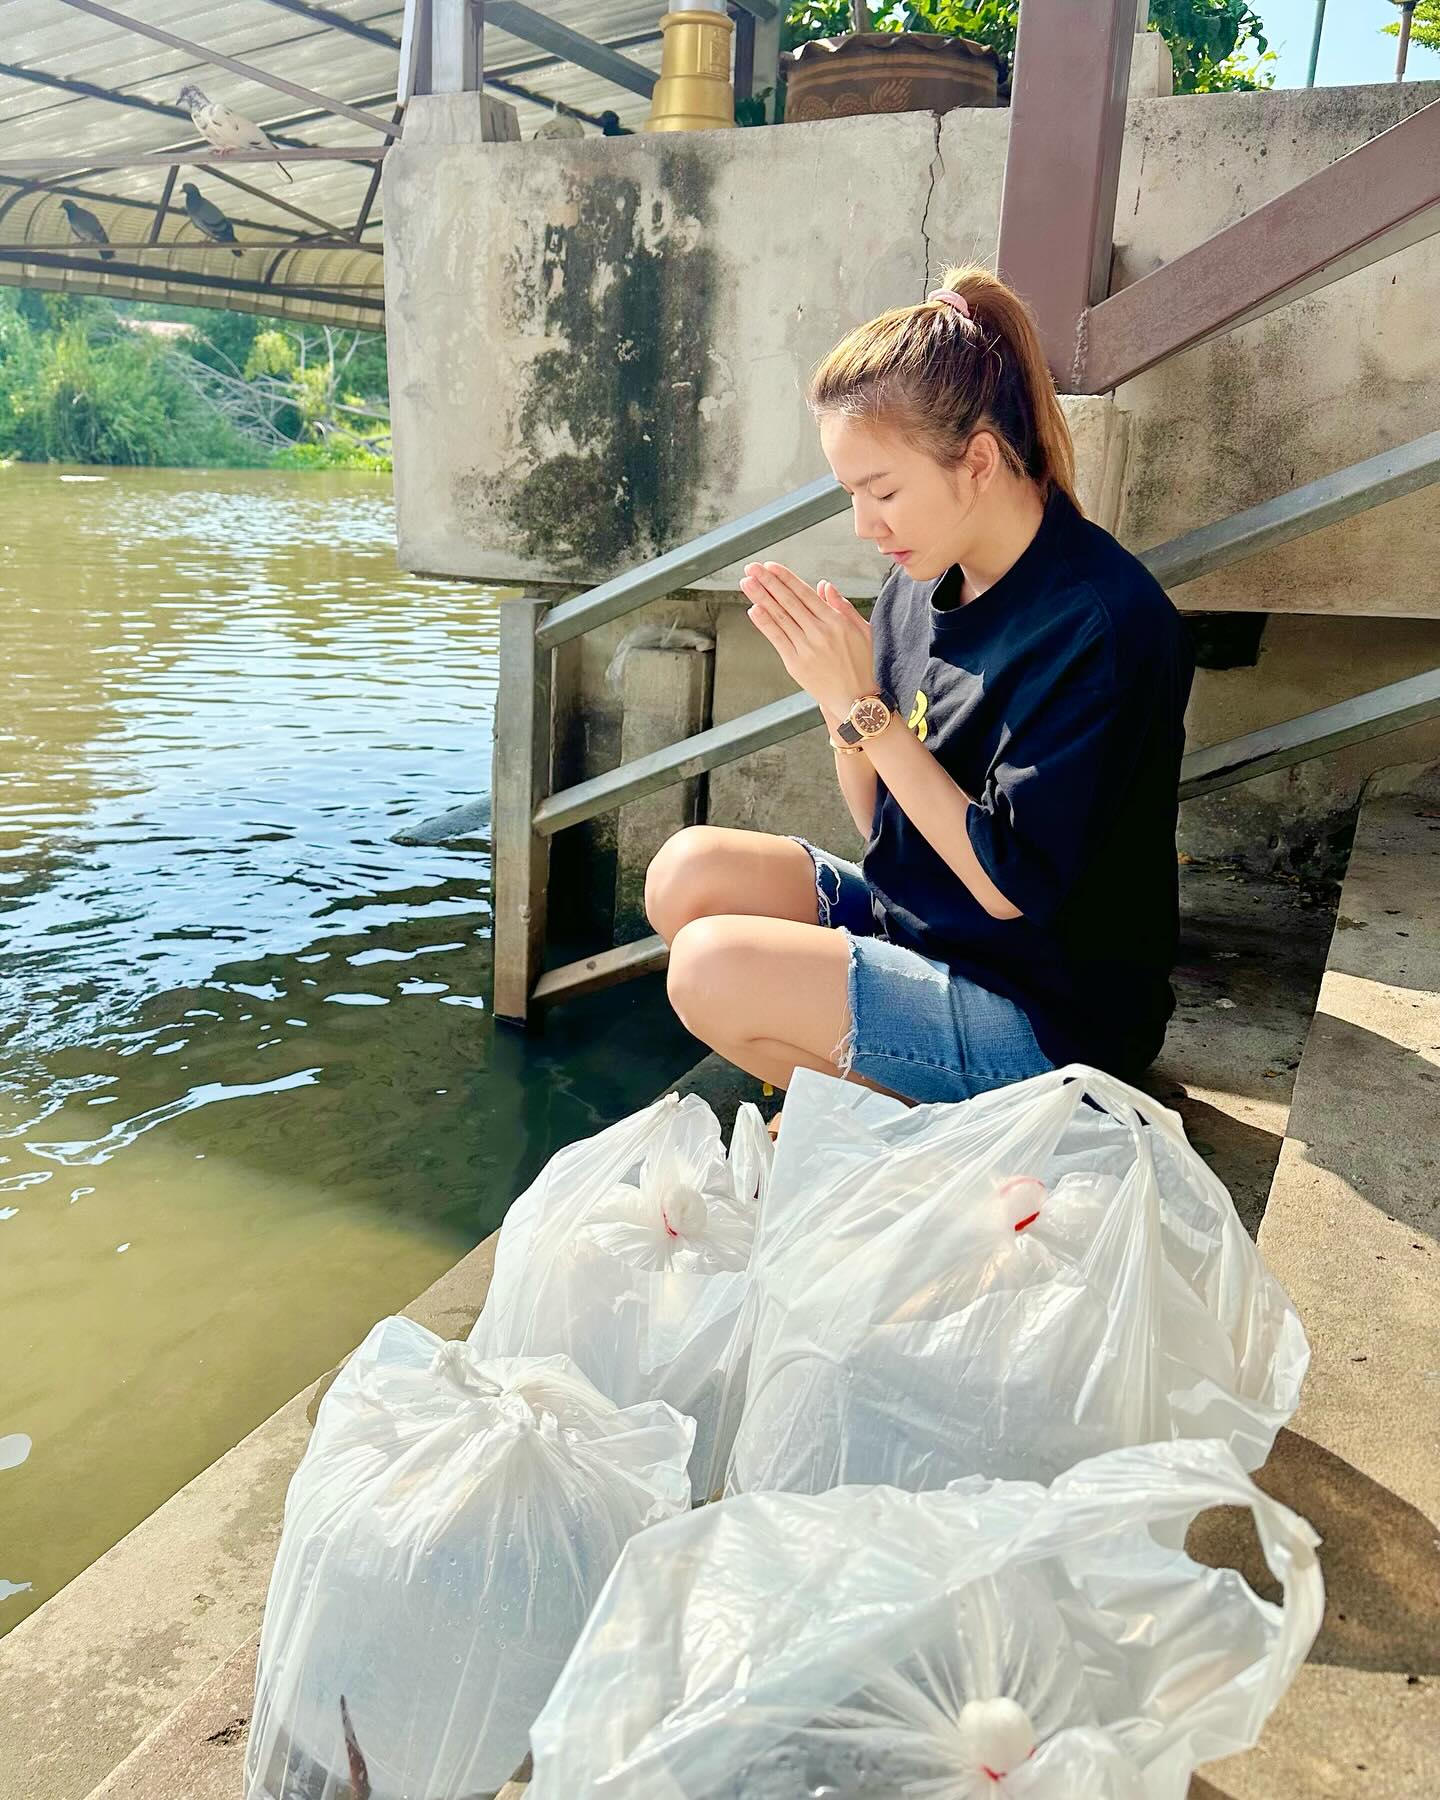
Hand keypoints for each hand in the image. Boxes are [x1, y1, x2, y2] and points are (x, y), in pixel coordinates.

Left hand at [740, 562, 874, 722]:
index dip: (785, 578)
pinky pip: (777, 639)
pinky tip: (754, 609)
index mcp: (836, 621)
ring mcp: (806, 648)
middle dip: (768, 582)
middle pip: (788, 601)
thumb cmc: (863, 665)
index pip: (805, 593)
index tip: (771, 567)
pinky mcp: (796, 664)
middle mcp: (819, 632)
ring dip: (761, 598)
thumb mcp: (863, 630)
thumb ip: (842, 606)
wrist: (857, 702)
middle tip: (752, 568)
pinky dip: (765, 623)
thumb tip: (824, 585)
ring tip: (747, 583)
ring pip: (780, 617)